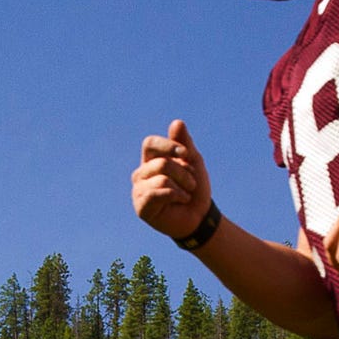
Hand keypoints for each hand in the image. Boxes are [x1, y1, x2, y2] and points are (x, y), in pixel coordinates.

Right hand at [132, 121, 213, 241]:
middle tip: (191, 184)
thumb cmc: (194, 188)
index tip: (186, 154)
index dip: (168, 146)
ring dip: (182, 186)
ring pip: (162, 178)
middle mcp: (141, 174)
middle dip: (184, 173)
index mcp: (150, 160)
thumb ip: (184, 143)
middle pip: (162, 162)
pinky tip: (180, 201)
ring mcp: (139, 190)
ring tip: (185, 195)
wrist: (200, 216)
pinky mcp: (141, 206)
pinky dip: (177, 195)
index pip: (150, 143)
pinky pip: (158, 193)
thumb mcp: (192, 161)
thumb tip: (177, 122)